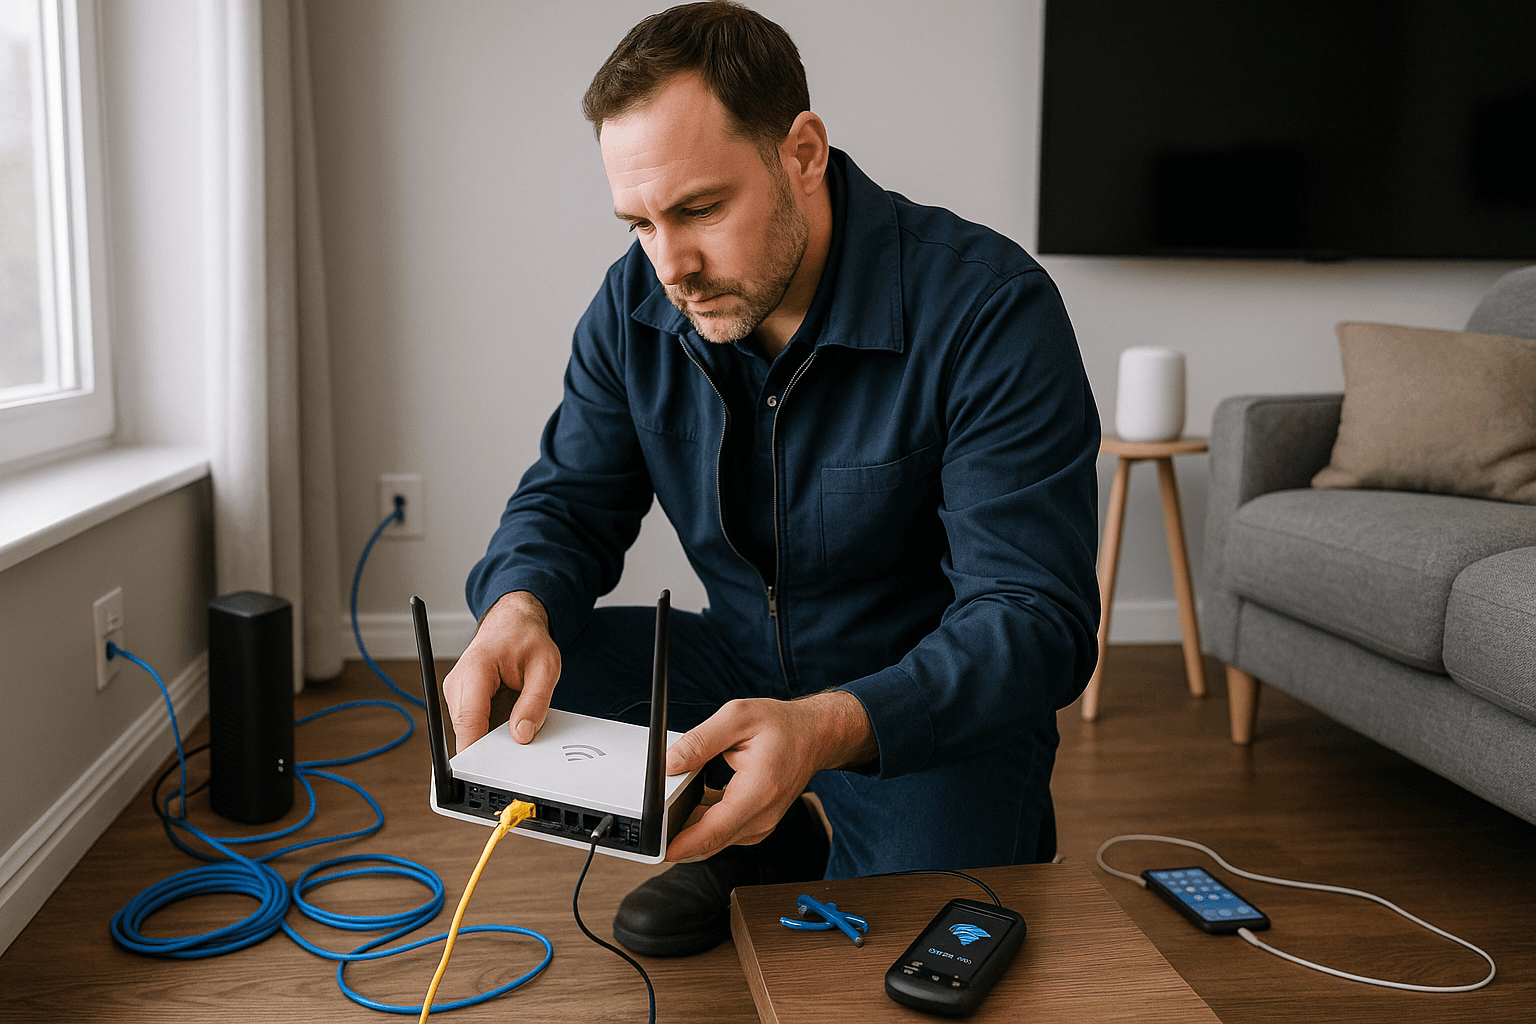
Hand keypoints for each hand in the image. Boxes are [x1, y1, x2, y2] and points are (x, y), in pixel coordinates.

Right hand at [441, 591, 560, 751]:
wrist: (513, 622)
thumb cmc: (526, 637)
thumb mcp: (545, 666)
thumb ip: (535, 701)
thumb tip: (522, 735)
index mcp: (475, 669)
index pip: (468, 719)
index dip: (475, 750)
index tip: (485, 772)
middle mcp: (458, 683)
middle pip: (468, 730)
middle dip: (491, 747)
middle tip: (519, 751)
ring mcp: (457, 694)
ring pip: (471, 731)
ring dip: (494, 736)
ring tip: (519, 723)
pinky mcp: (462, 702)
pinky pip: (476, 726)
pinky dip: (493, 729)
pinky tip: (511, 720)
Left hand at [662, 689, 875, 862]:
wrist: (814, 737)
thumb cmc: (782, 727)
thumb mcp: (737, 717)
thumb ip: (699, 740)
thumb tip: (669, 764)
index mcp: (758, 792)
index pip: (714, 832)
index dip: (681, 846)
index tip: (656, 849)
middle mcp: (761, 817)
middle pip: (708, 842)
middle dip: (674, 838)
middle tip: (647, 826)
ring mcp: (759, 825)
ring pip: (712, 840)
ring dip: (687, 829)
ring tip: (667, 806)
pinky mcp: (755, 825)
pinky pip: (721, 832)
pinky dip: (701, 823)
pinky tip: (690, 802)